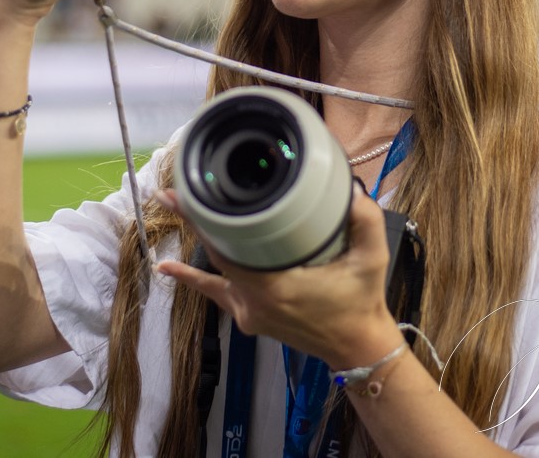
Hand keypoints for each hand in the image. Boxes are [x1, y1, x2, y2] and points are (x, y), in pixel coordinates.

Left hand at [156, 182, 404, 369]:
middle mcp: (255, 301)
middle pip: (215, 257)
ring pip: (214, 273)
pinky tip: (167, 268)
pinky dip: (194, 279)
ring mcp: (249, 312)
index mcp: (277, 286)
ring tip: (171, 214)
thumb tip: (349, 190)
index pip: (227, 250)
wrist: (356, 347)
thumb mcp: (372, 259)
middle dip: (192, 223)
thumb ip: (365, 220)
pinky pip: (216, 293)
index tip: (180, 198)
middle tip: (169, 195)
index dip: (201, 224)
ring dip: (193, 245)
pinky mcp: (250, 316)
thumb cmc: (362, 302)